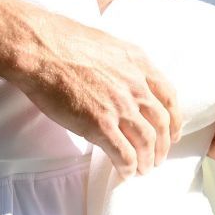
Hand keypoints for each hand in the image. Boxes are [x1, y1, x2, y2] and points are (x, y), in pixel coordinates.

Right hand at [9, 13, 181, 177]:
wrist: (40, 49)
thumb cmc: (63, 41)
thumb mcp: (107, 44)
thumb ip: (122, 63)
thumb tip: (122, 78)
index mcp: (138, 62)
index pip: (168, 96)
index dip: (174, 119)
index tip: (172, 133)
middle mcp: (135, 85)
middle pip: (161, 123)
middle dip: (162, 146)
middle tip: (157, 158)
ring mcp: (119, 106)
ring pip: (146, 142)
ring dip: (147, 161)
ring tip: (142, 170)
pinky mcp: (99, 124)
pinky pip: (123, 153)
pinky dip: (128, 167)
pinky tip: (124, 173)